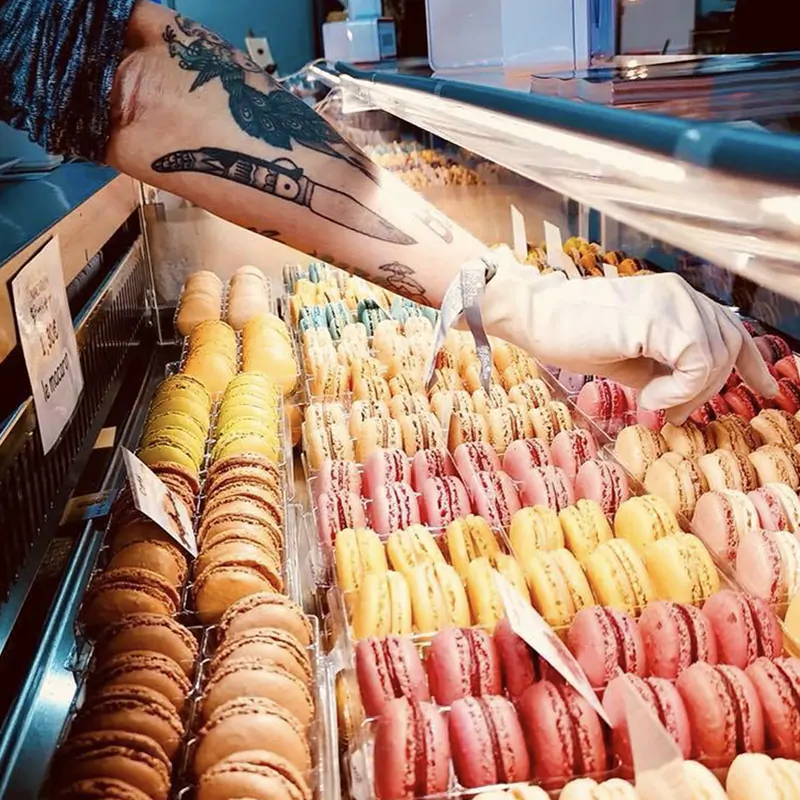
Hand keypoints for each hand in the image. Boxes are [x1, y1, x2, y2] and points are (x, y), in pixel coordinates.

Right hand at [479, 261, 776, 423]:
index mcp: (677, 298)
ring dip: (691, 392)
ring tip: (653, 403)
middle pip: (728, 345)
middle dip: (710, 389)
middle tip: (675, 414)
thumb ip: (664, 372)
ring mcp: (670, 302)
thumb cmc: (575, 337)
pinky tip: (651, 396)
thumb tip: (684, 403)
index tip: (763, 388)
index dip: (751, 361)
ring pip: (715, 356)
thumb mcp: (632, 360)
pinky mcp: (655, 319)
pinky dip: (681, 388)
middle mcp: (681, 293)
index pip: (730, 327)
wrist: (537, 320)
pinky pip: (695, 361)